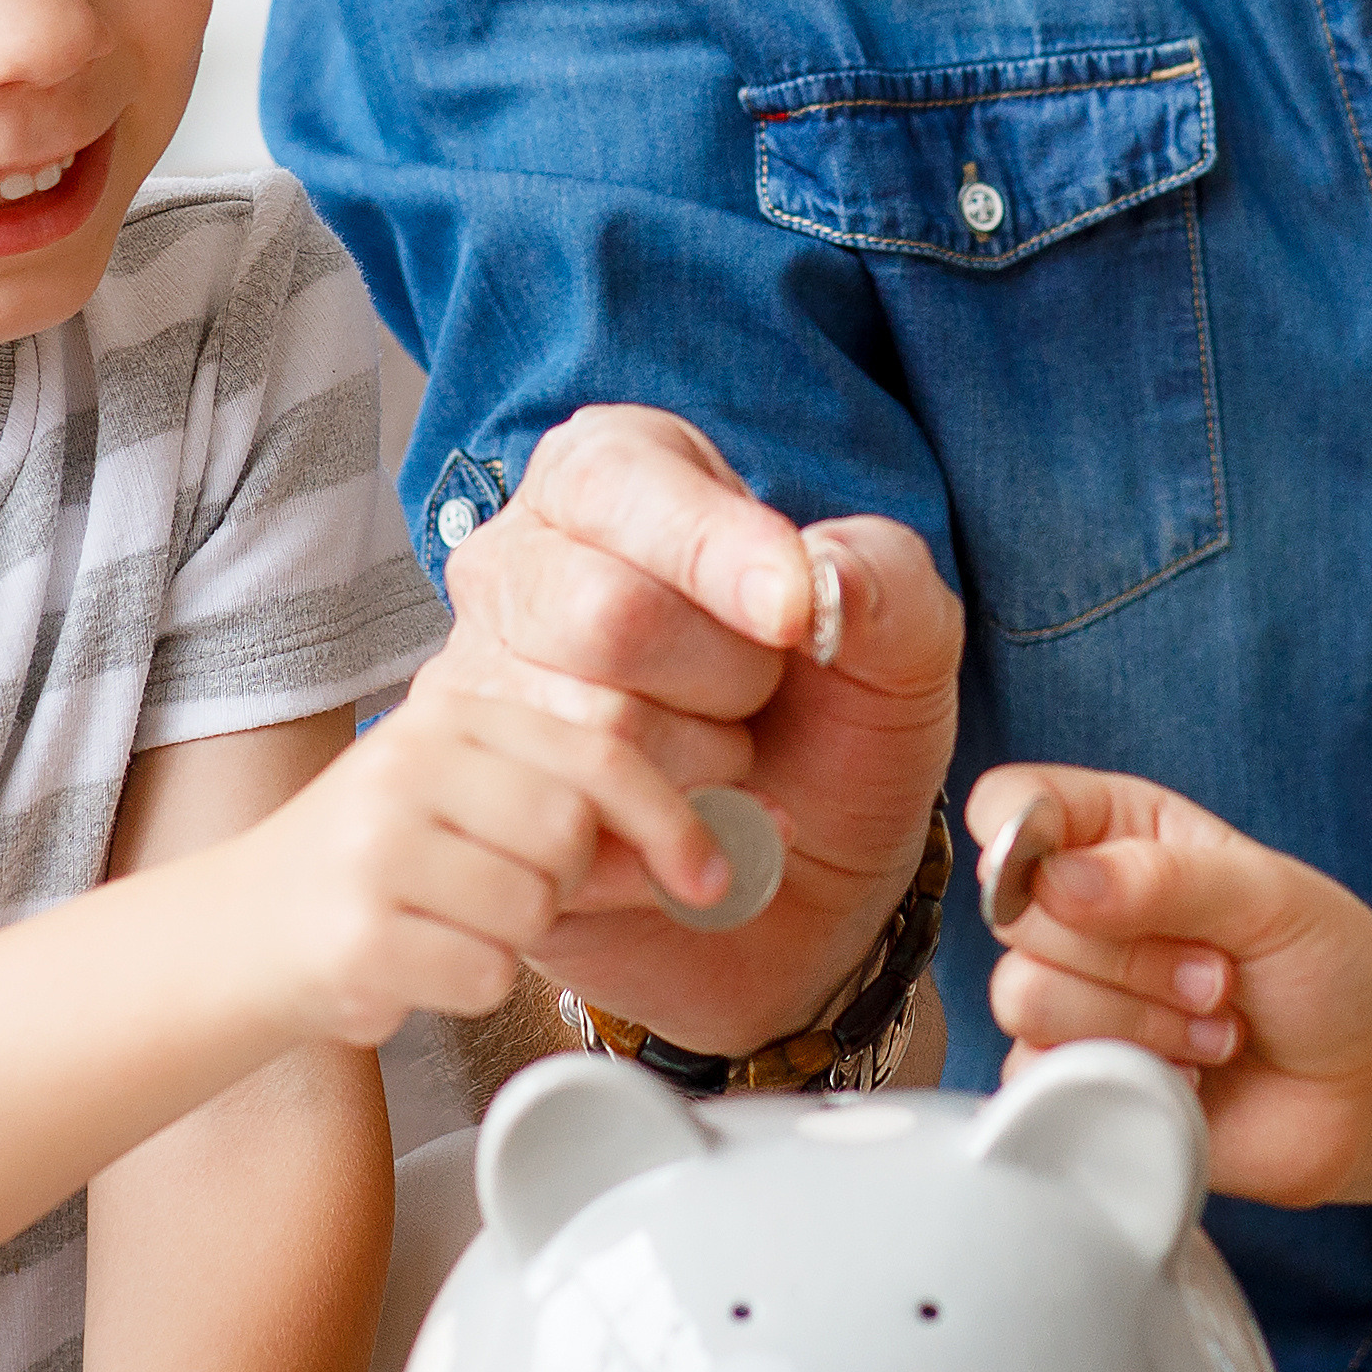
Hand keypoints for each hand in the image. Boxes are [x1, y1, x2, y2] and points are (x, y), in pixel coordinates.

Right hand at [191, 680, 723, 1051]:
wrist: (236, 938)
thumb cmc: (379, 876)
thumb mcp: (479, 814)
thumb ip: (591, 819)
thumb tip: (745, 841)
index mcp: (448, 713)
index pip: (599, 752)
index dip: (674, 816)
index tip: (714, 873)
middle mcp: (407, 762)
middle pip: (572, 836)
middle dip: (565, 888)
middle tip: (502, 898)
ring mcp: (377, 846)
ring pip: (534, 910)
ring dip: (510, 941)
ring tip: (446, 925)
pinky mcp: (359, 932)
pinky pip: (486, 974)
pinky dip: (467, 985)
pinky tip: (414, 962)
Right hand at [441, 407, 962, 1055]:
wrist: (804, 893)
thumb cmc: (833, 734)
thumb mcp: (904, 642)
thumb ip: (885, 578)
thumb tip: (821, 576)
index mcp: (606, 478)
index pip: (623, 489)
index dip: (722, 556)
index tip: (795, 619)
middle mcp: (514, 565)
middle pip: (608, 614)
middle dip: (730, 679)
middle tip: (759, 700)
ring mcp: (473, 687)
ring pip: (595, 729)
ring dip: (706, 772)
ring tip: (723, 765)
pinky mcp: (468, 807)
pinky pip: (569, 831)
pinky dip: (670, 851)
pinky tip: (692, 843)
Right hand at [972, 762, 1371, 1207]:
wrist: (1365, 1090)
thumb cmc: (1330, 973)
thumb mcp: (1272, 899)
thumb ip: (1165, 878)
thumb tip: (1054, 879)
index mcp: (1119, 833)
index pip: (1010, 802)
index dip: (1020, 835)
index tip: (1085, 878)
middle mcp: (1080, 911)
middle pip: (1014, 914)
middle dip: (1132, 954)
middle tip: (1219, 972)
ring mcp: (1071, 1000)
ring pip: (1025, 997)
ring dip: (1143, 1022)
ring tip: (1216, 1025)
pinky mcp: (1072, 1081)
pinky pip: (1040, 1075)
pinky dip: (1132, 1079)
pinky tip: (1188, 1076)